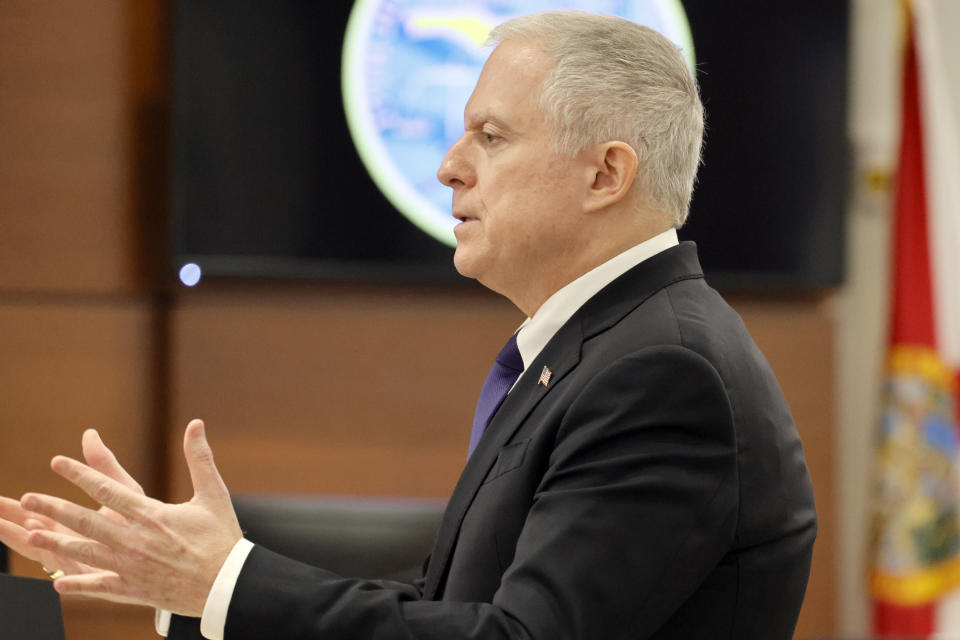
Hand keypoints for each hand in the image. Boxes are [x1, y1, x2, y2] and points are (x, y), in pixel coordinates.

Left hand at [18, 419, 242, 615]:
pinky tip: (57, 583)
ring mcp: (132, 566)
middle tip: (27, 498)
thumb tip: (195, 424)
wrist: (228, 585)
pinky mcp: (135, 589)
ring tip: (31, 535)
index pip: (108, 489)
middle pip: (87, 520)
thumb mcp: (214, 494)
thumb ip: (200, 459)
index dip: (79, 474)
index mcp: (152, 515)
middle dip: (54, 508)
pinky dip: (78, 585)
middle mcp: (136, 540)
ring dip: (56, 544)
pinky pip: (100, 586)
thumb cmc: (222, 538)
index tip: (57, 462)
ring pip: (86, 552)